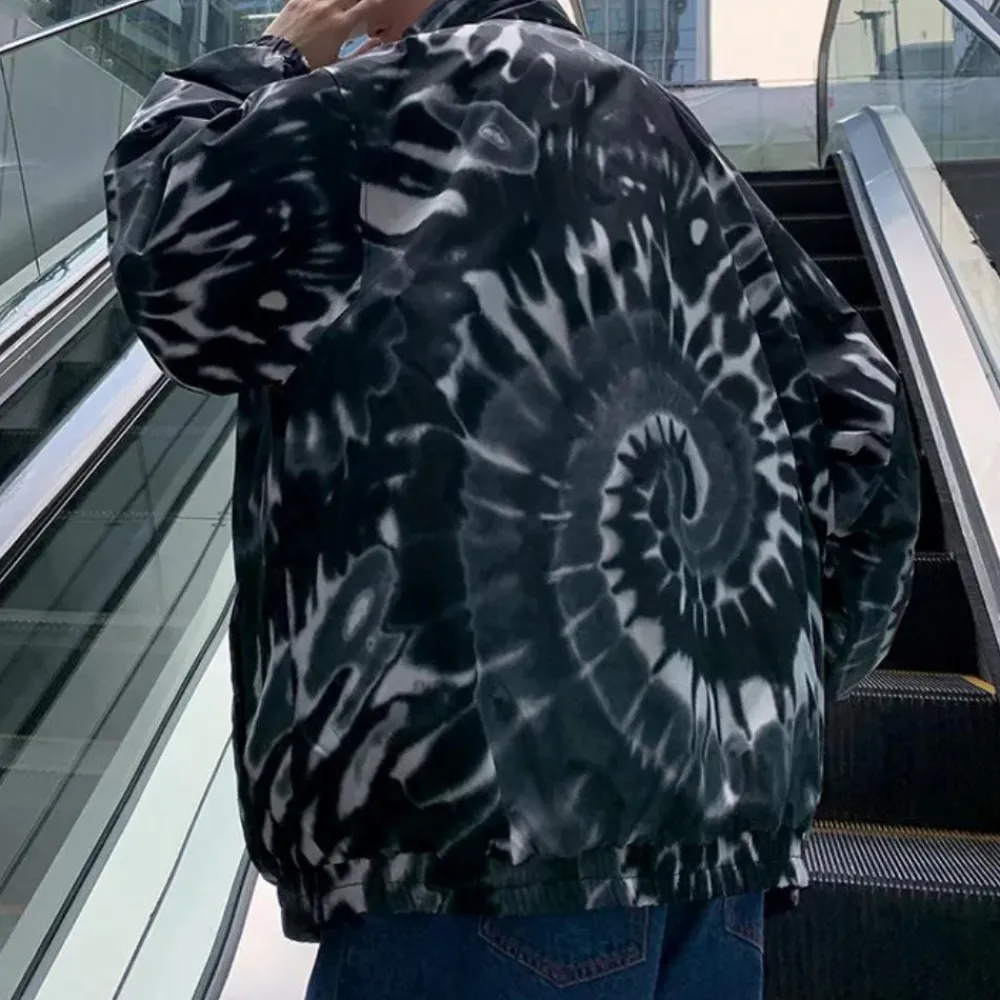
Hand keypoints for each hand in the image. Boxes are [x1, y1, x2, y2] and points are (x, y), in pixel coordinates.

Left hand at [266, 0, 387, 67]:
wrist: (276, 63)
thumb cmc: (309, 69)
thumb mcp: (338, 66)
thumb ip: (360, 53)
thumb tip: (377, 44)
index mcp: (341, 24)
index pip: (369, 5)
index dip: (380, 3)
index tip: (385, 7)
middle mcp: (328, 6)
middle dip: (361, 1)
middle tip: (362, 9)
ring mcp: (311, 0)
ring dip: (343, 1)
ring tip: (343, 9)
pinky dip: (324, 1)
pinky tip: (325, 6)